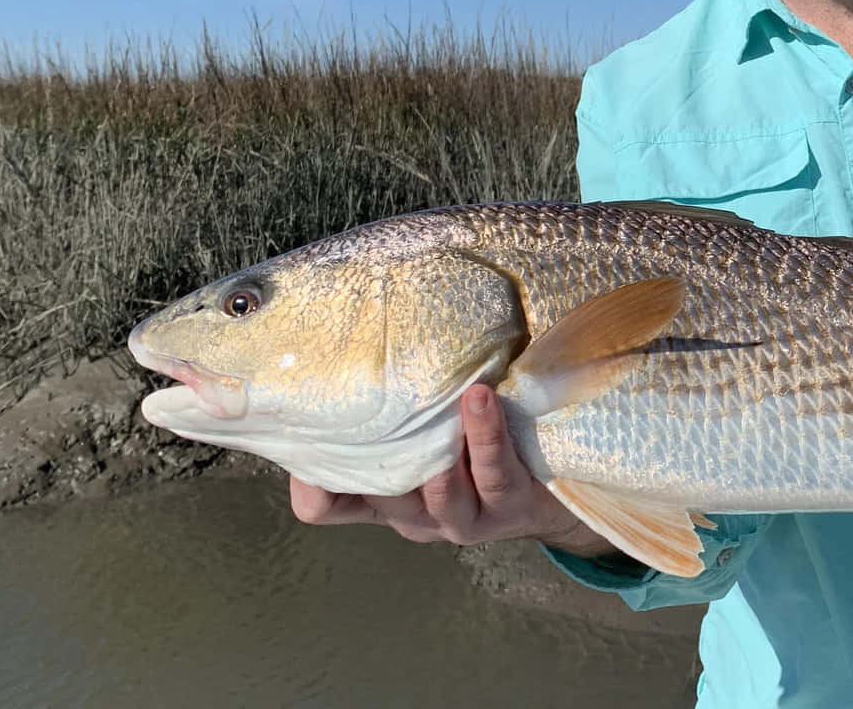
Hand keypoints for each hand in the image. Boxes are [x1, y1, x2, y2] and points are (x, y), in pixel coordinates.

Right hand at [289, 384, 612, 556]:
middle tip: (367, 394)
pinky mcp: (506, 507)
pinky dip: (485, 434)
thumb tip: (351, 335)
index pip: (321, 506)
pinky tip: (480, 398)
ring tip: (448, 393)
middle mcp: (413, 516)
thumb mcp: (425, 433)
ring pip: (437, 492)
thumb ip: (391, 407)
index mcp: (383, 500)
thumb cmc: (476, 445)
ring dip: (439, 444)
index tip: (301, 425)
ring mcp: (460, 518)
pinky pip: (492, 473)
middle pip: (378, 494)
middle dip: (376, 449)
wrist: (551, 490)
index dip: (306, 479)